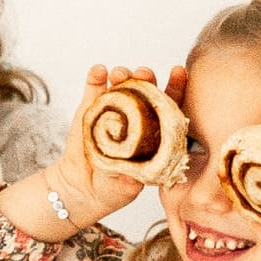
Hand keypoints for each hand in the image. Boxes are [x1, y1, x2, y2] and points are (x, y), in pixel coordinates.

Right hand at [0, 63, 182, 243]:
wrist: (81, 190)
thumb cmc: (113, 188)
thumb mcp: (129, 186)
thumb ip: (134, 175)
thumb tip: (137, 168)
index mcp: (152, 132)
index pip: (167, 107)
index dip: (175, 88)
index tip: (179, 72)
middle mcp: (134, 117)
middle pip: (144, 91)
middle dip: (146, 79)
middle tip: (144, 74)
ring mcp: (111, 111)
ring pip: (120, 85)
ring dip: (123, 75)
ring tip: (120, 74)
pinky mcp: (89, 109)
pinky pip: (93, 88)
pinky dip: (95, 77)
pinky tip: (99, 70)